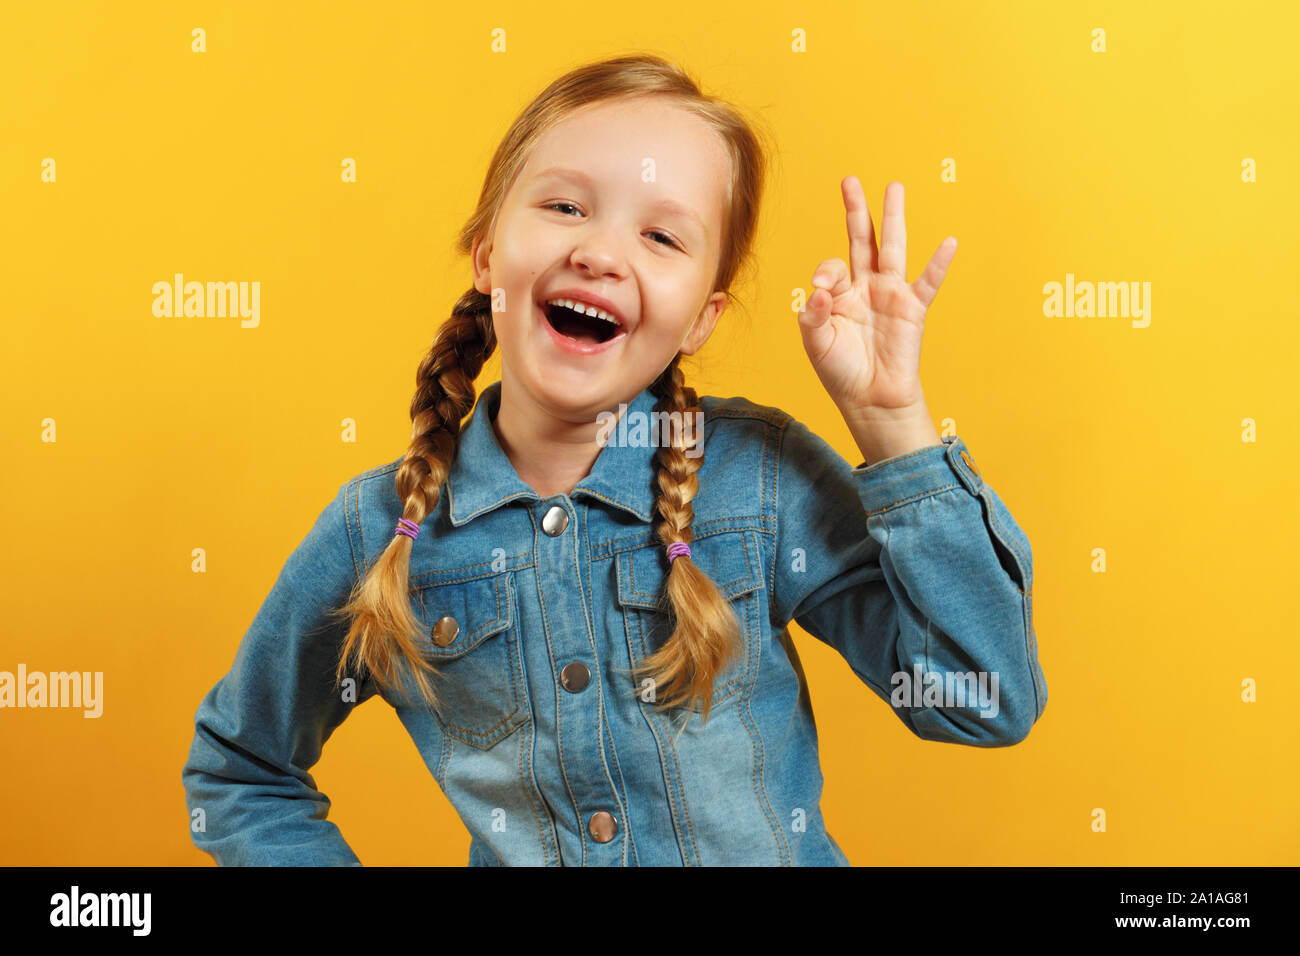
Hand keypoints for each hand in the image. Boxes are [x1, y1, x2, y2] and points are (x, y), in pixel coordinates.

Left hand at [797, 178, 956, 418]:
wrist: (870, 400)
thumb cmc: (840, 372)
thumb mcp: (815, 343)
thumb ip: (812, 314)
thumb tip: (819, 289)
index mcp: (840, 294)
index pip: (832, 267)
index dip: (826, 274)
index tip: (821, 291)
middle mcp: (865, 288)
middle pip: (861, 240)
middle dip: (856, 210)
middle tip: (850, 180)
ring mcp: (890, 295)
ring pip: (892, 248)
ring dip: (893, 218)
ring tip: (894, 187)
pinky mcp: (912, 309)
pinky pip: (927, 282)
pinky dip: (938, 263)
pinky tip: (948, 242)